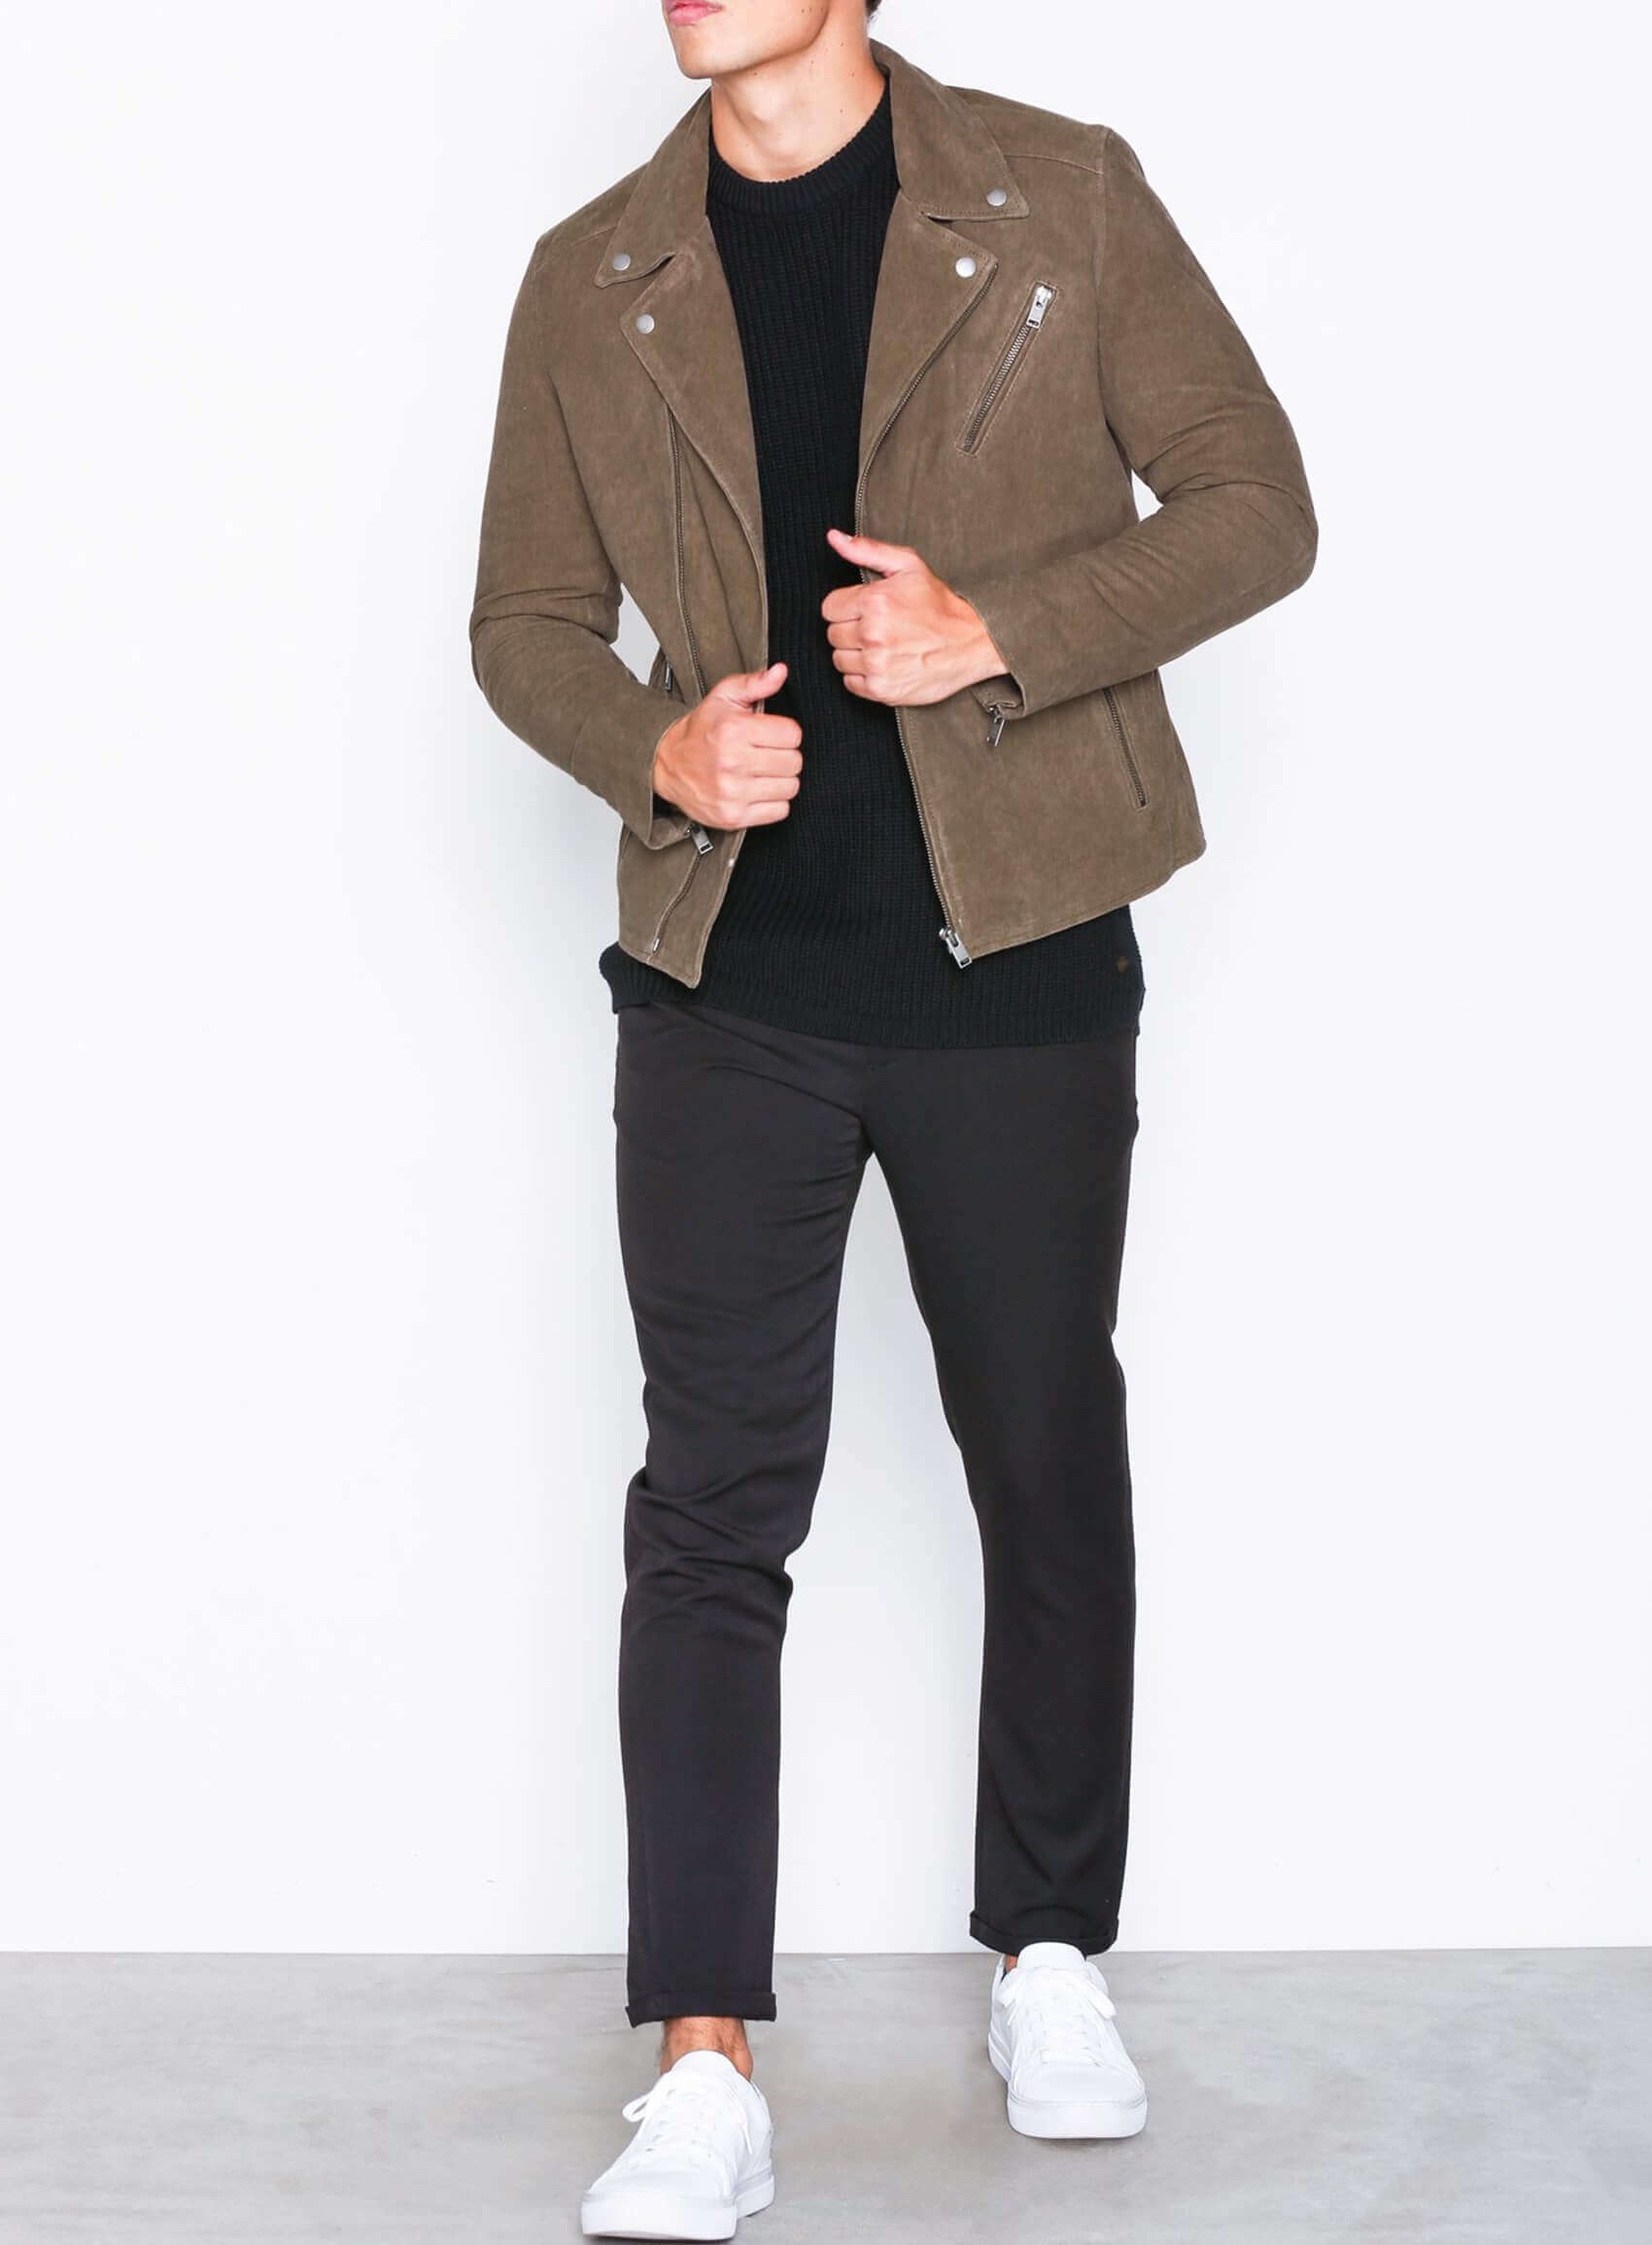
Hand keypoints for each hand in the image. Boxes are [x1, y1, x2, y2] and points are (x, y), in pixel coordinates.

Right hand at [652, 660, 801, 828]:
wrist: (667, 763)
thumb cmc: (701, 730)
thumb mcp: (724, 697)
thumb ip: (755, 683)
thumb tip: (781, 671)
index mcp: (734, 730)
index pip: (792, 735)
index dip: (785, 733)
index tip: (771, 735)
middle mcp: (733, 762)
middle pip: (794, 762)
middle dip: (785, 756)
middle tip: (766, 754)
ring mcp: (733, 793)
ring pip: (790, 788)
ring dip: (781, 780)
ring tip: (762, 772)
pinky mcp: (733, 816)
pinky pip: (779, 811)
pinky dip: (774, 802)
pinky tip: (758, 790)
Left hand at [821, 529, 1005, 705]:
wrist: (972, 643)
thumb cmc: (940, 604)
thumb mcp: (908, 565)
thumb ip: (867, 550)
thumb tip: (834, 537)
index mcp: (874, 602)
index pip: (829, 608)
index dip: (846, 607)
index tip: (865, 609)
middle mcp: (872, 634)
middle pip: (832, 634)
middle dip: (851, 629)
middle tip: (879, 628)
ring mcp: (876, 665)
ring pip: (839, 659)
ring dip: (855, 654)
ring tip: (883, 646)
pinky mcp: (881, 690)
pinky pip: (850, 683)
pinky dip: (863, 676)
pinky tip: (885, 664)